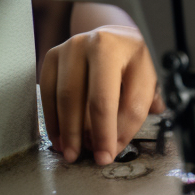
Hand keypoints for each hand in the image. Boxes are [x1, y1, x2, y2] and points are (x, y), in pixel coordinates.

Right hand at [40, 27, 163, 165]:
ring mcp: (73, 48)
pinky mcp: (53, 56)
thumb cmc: (130, 62)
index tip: (109, 154)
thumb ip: (138, 109)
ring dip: (68, 131)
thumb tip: (118, 143)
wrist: (111, 37)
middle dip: (92, 134)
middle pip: (95, 98)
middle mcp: (99, 44)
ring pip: (67, 97)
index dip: (116, 133)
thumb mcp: (146, 79)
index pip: (125, 100)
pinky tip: (59, 137)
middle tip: (90, 157)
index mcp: (130, 51)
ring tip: (72, 152)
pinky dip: (52, 120)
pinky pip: (48, 93)